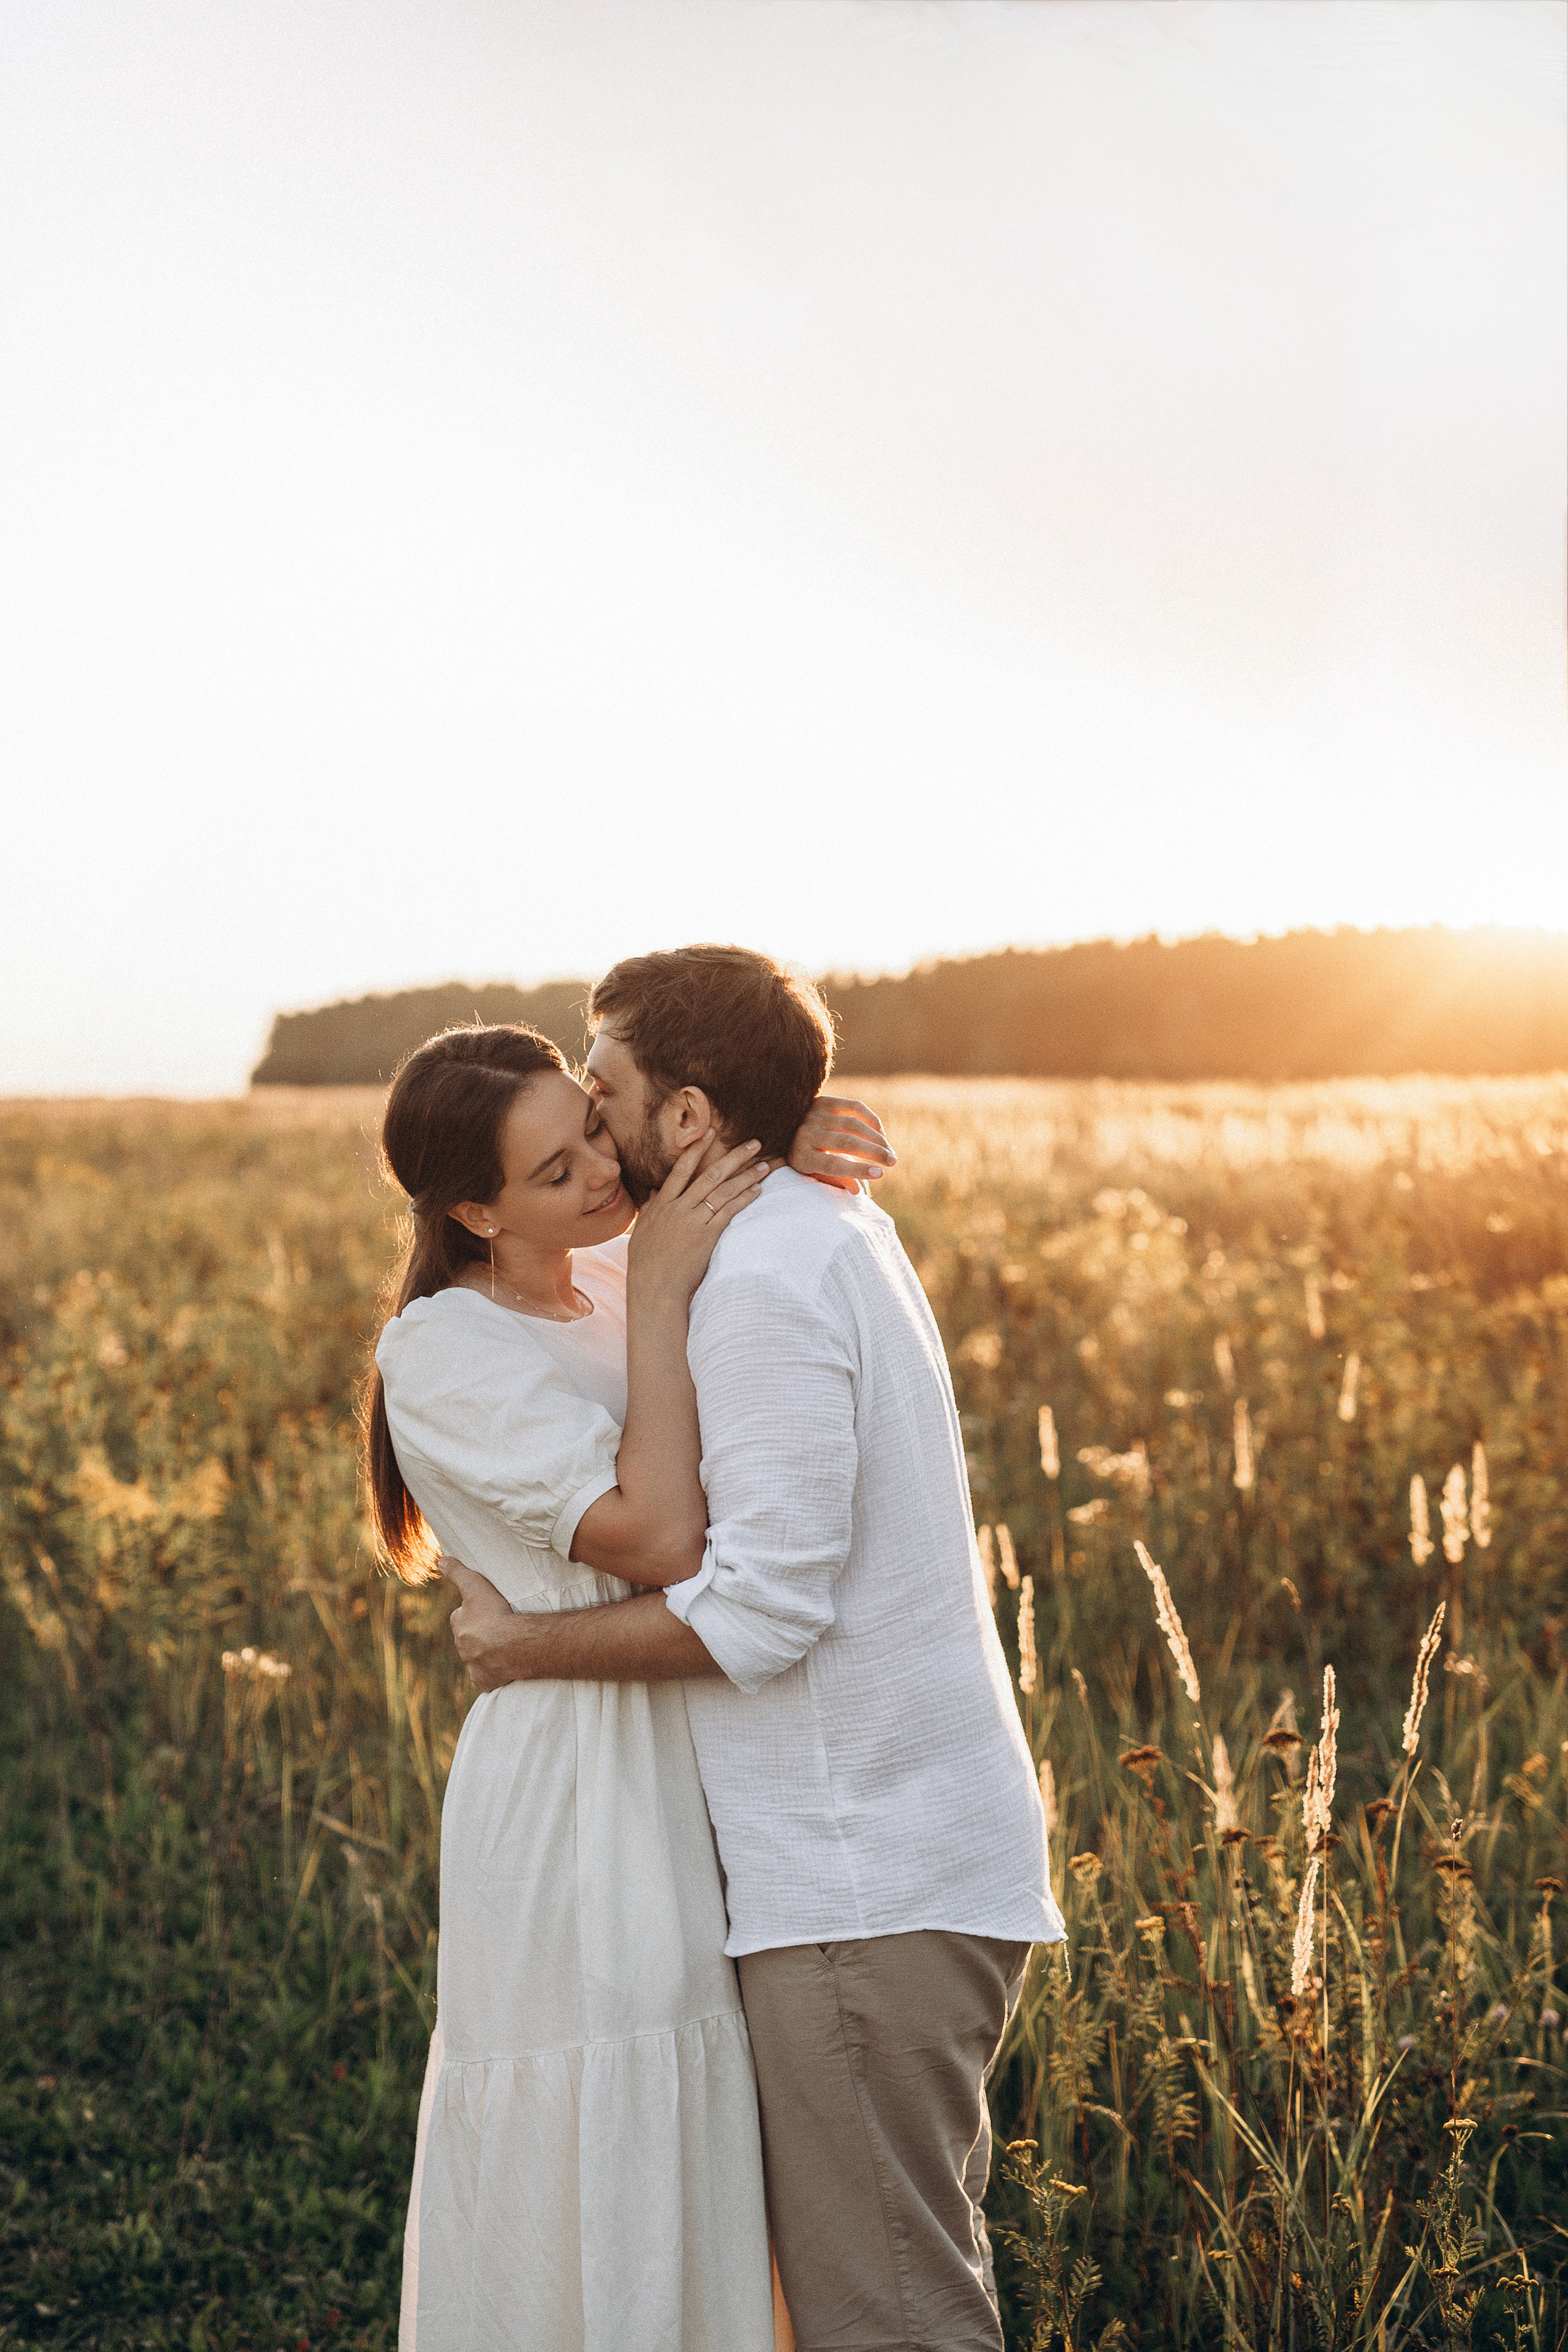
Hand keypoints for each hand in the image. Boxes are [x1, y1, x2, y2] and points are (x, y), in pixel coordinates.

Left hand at [442, 1557, 539, 1691]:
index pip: (461, 1617)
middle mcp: (462, 1646)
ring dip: (486, 1653)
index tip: (485, 1610)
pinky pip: (485, 1678)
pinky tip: (501, 1669)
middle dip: (479, 1634)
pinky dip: (490, 1674)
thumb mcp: (475, 1585)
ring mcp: (473, 1665)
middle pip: (469, 1638)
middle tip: (497, 1628)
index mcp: (459, 1625)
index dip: (472, 1612)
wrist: (511, 1645)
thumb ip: (458, 1573)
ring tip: (504, 1647)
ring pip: (477, 1658)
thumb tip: (441, 1560)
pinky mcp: (483, 1681)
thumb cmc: (493, 1613)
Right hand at [625, 1133, 768, 1307]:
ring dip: (746, 1176)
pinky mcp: (706, 1237)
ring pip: (723, 1191)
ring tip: (764, 1166)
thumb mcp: (642, 1231)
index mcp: (661, 1204)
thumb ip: (651, 1208)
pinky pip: (729, 1212)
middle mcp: (677, 1208)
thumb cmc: (645, 1264)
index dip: (697, 1148)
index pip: (681, 1169)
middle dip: (734, 1156)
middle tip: (754, 1143)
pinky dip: (743, 1199)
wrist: (654, 1289)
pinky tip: (756, 1191)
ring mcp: (692, 1221)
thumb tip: (655, 1191)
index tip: (711, 1131)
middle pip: (710, 1174)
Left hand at [788, 1095, 896, 1191]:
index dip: (857, 1170)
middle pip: (846, 1143)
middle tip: (893, 1162)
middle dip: (873, 1152)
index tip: (880, 1174)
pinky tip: (881, 1134)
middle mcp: (805, 1133)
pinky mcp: (823, 1100)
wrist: (782, 1126)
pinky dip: (871, 1119)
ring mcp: (814, 1114)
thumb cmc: (804, 1156)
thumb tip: (857, 1190)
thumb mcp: (814, 1173)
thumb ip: (834, 1180)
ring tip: (890, 1151)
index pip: (832, 1165)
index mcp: (801, 1156)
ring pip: (853, 1124)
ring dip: (876, 1138)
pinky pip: (854, 1107)